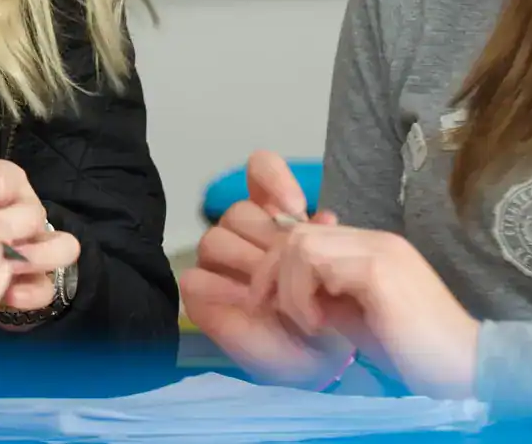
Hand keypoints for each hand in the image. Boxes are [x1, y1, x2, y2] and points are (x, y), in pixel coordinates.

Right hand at [179, 151, 349, 387]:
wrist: (321, 361)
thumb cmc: (328, 312)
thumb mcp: (335, 270)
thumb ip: (324, 238)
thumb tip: (321, 216)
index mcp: (274, 217)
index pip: (260, 170)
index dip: (273, 180)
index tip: (295, 206)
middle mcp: (243, 233)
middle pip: (238, 212)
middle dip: (267, 241)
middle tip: (291, 271)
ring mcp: (218, 264)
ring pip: (216, 240)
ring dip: (247, 265)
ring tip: (275, 293)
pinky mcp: (200, 295)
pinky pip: (196, 278)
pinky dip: (223, 289)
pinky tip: (248, 302)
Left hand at [250, 223, 479, 400]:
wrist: (466, 365)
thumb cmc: (415, 352)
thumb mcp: (358, 319)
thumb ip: (327, 297)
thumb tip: (287, 289)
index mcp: (373, 248)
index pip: (308, 234)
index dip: (278, 266)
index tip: (269, 303)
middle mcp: (376, 239)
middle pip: (298, 233)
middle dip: (272, 273)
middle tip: (272, 309)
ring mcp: (379, 249)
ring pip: (302, 244)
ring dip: (289, 288)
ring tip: (308, 323)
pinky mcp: (379, 268)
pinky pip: (317, 263)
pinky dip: (303, 294)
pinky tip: (319, 324)